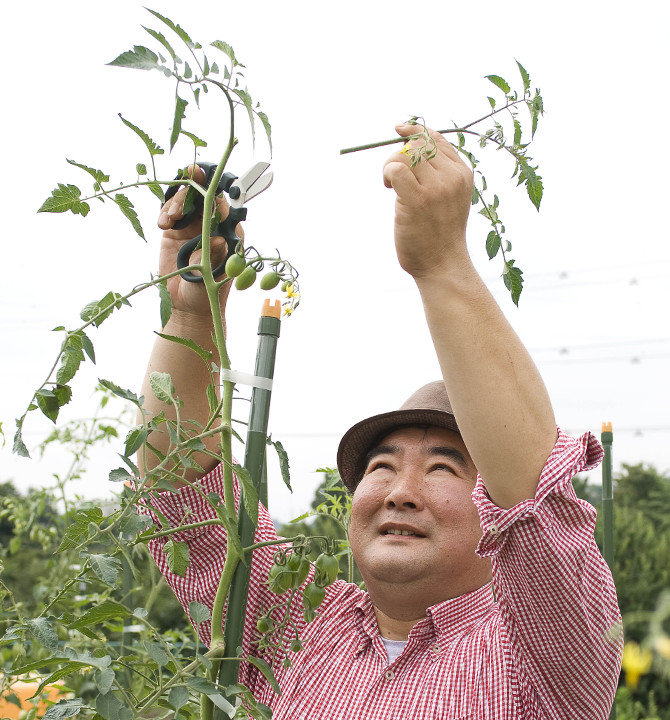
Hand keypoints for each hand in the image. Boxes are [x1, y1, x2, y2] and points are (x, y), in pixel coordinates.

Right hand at [156, 164, 242, 319]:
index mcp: (229, 232)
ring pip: (185, 201)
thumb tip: (218, 240)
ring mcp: (192, 227)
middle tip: (179, 199)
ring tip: (169, 219)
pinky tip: (162, 224)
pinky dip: (165, 212)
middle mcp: (211, 225)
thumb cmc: (207, 293)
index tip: (201, 175)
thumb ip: (213, 257)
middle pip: (202, 195)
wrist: (187, 307)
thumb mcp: (211, 276)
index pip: (224, 202)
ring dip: (175, 203)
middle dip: (191, 189)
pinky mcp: (175, 232)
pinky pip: (170, 212)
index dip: (213, 186)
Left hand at [383, 124, 473, 279]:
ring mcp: (437, 188)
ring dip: (390, 164)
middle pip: (418, 144)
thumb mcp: (449, 199)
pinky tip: (389, 188)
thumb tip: (409, 148)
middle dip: (399, 153)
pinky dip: (387, 173)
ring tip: (390, 184)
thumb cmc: (440, 234)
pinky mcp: (418, 200)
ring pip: (406, 154)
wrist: (443, 264)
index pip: (437, 139)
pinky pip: (396, 169)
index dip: (415, 130)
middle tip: (392, 176)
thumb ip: (439, 175)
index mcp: (463, 174)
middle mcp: (452, 177)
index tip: (399, 130)